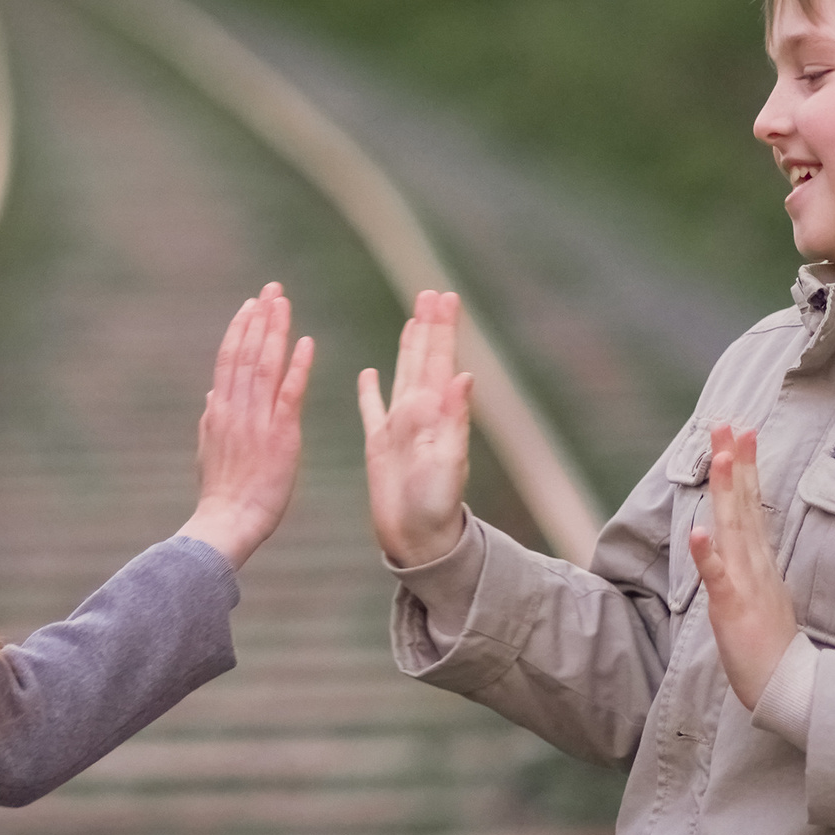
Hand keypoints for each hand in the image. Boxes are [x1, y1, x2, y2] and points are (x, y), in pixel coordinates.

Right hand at [179, 283, 314, 569]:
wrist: (227, 522)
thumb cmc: (220, 494)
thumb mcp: (208, 450)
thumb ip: (212, 419)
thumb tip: (212, 394)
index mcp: (220, 410)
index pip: (229, 359)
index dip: (240, 329)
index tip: (250, 304)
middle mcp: (236, 408)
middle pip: (247, 353)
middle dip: (260, 318)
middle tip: (272, 289)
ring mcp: (257, 420)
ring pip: (266, 365)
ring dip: (275, 331)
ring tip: (284, 303)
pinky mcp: (280, 435)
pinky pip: (289, 394)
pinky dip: (297, 366)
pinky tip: (306, 342)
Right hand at [356, 290, 472, 567]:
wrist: (420, 540)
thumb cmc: (436, 507)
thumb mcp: (449, 462)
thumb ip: (456, 418)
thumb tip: (465, 375)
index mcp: (433, 413)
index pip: (438, 359)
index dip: (441, 328)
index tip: (444, 295)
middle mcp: (418, 414)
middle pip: (423, 359)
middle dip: (427, 325)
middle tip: (432, 293)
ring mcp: (399, 427)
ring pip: (403, 375)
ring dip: (408, 347)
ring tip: (413, 320)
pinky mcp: (379, 444)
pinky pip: (372, 409)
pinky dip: (370, 390)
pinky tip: (369, 373)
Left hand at [688, 424, 797, 709]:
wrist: (788, 687)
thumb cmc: (772, 645)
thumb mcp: (763, 595)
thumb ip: (753, 566)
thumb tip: (742, 541)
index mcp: (760, 560)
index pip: (752, 505)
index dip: (746, 468)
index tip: (741, 432)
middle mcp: (755, 564)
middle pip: (743, 505)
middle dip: (736, 463)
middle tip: (729, 423)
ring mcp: (745, 583)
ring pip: (733, 529)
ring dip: (727, 492)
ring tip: (721, 456)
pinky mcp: (733, 608)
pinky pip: (718, 578)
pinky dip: (708, 555)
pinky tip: (698, 532)